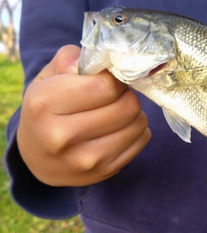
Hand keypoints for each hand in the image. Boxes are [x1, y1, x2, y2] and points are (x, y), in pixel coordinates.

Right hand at [17, 45, 150, 186]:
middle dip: (126, 95)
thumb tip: (104, 61)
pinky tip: (120, 128)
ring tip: (118, 111)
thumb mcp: (47, 78)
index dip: (113, 78)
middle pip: (126, 106)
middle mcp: (62, 136)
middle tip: (116, 95)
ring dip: (134, 112)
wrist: (38, 158)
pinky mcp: (104, 172)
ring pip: (138, 124)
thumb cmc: (46, 110)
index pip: (105, 86)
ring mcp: (85, 159)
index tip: (108, 79)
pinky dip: (137, 130)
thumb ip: (72, 60)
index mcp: (45, 104)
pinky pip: (141, 141)